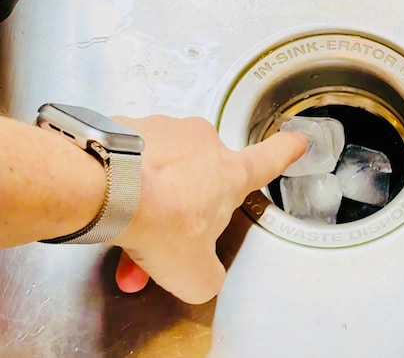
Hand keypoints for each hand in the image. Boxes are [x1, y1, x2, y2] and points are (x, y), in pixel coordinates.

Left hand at [108, 115, 305, 303]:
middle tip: (160, 237)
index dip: (286, 152)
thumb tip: (204, 277)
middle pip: (200, 176)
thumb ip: (208, 276)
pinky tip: (106, 204)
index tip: (297, 141)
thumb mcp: (193, 273)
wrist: (106, 185)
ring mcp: (166, 131)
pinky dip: (121, 180)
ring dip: (147, 199)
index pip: (270, 160)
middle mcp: (202, 144)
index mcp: (230, 174)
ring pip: (161, 169)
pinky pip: (131, 156)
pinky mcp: (130, 125)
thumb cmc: (161, 219)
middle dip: (181, 207)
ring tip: (124, 232)